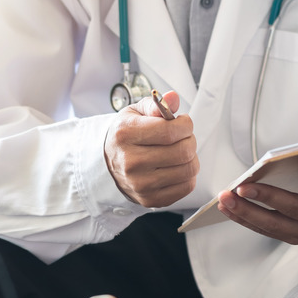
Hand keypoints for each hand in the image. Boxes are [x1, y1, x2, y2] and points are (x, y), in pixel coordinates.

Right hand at [105, 91, 198, 207]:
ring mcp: (140, 184)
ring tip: (180, 151)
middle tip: (183, 137)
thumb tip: (173, 98)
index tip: (182, 122)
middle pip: (183, 151)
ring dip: (191, 158)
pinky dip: (188, 175)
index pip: (171, 131)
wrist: (106, 164)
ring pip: (188, 170)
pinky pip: (186, 187)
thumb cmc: (125, 136)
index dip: (186, 124)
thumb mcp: (134, 113)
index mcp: (125, 134)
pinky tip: (176, 167)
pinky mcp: (150, 199)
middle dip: (190, 140)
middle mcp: (131, 162)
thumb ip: (155, 104)